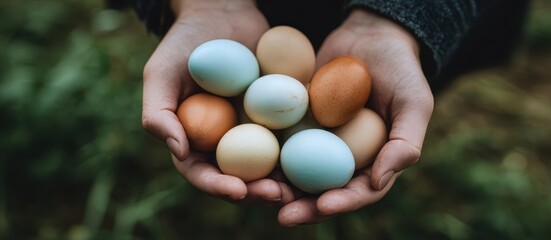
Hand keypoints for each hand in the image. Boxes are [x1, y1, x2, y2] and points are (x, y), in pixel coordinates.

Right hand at [142, 0, 295, 205]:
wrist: (225, 12)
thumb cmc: (187, 41)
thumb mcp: (161, 71)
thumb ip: (159, 112)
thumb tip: (179, 152)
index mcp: (194, 139)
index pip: (202, 173)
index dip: (218, 187)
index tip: (238, 190)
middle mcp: (225, 141)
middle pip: (240, 178)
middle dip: (257, 192)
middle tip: (278, 195)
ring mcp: (255, 130)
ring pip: (269, 166)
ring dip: (285, 182)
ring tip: (301, 189)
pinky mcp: (280, 116)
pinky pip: (293, 137)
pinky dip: (305, 152)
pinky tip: (322, 158)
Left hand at [277, 9, 433, 225]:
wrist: (369, 35)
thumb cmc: (400, 69)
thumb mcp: (414, 103)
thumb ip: (405, 144)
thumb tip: (377, 183)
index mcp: (373, 163)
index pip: (358, 192)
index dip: (342, 202)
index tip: (323, 205)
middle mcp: (342, 159)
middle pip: (321, 192)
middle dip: (303, 208)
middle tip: (284, 215)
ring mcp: (316, 143)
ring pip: (294, 173)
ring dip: (277, 188)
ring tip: (258, 195)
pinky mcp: (296, 124)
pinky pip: (277, 141)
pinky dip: (262, 154)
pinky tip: (244, 161)